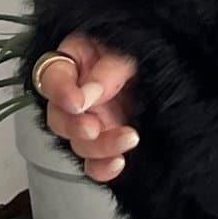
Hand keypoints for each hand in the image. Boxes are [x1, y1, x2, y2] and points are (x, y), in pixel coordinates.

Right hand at [34, 33, 141, 183]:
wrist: (166, 68)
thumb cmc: (138, 51)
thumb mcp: (126, 50)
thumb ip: (108, 68)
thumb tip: (91, 93)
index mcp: (71, 65)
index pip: (51, 77)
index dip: (60, 92)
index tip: (76, 103)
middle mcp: (74, 98)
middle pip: (59, 119)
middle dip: (74, 127)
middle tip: (92, 128)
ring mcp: (90, 122)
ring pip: (78, 144)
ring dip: (98, 148)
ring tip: (128, 138)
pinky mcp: (106, 143)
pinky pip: (95, 163)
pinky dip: (103, 168)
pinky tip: (119, 163)